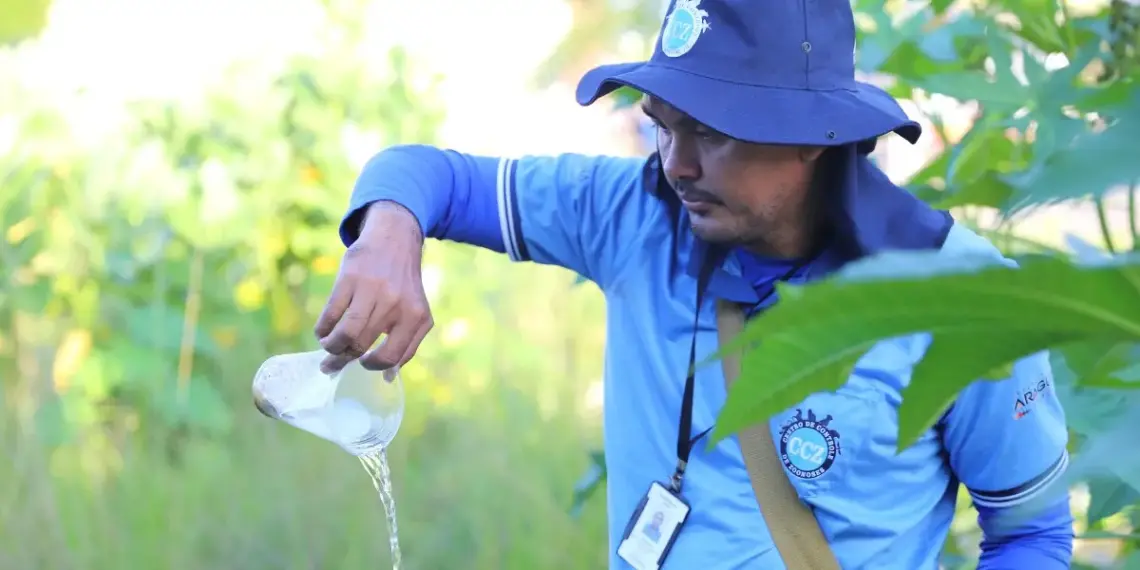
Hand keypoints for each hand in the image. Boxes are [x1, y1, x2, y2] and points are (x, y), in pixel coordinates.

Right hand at [314, 201, 433, 373]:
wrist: (394, 241)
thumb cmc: (403, 286)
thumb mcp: (416, 313)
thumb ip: (407, 345)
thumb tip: (387, 379)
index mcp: (416, 317)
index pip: (391, 357)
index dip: (373, 366)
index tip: (362, 362)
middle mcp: (396, 304)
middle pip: (362, 345)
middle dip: (343, 359)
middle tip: (332, 363)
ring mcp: (372, 290)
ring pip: (346, 332)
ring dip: (331, 346)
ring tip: (328, 347)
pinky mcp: (350, 278)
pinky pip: (331, 313)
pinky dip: (323, 328)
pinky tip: (323, 331)